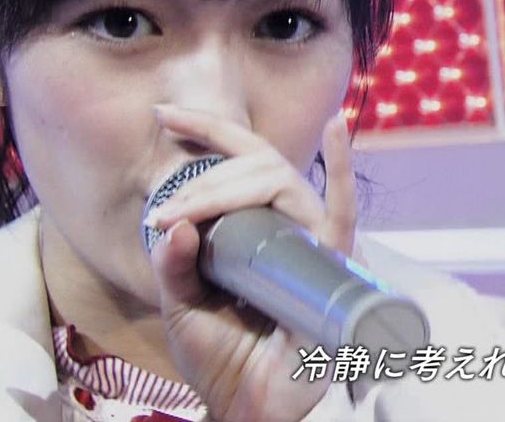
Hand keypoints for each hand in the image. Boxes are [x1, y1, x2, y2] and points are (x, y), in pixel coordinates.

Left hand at [144, 105, 356, 421]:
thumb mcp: (181, 302)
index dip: (207, 131)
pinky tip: (336, 129)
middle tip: (167, 208)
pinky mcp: (330, 270)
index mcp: (256, 227)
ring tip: (188, 208)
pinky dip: (341, 172)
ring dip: (228, 188)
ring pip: (282, 185)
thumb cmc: (220, 358)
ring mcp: (312, 244)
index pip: (240, 162)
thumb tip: (175, 222)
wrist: (241, 407)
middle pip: (259, 167)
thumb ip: (174, 261)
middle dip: (206, 178)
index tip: (163, 112)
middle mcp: (288, 226)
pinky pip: (341, 217)